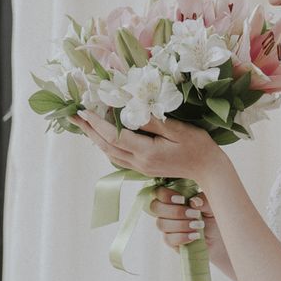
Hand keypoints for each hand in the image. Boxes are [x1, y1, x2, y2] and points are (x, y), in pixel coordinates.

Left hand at [70, 110, 223, 181]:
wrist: (209, 169)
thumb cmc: (197, 146)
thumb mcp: (176, 129)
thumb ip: (152, 122)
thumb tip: (130, 111)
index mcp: (146, 152)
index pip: (114, 136)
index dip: (96, 123)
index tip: (83, 110)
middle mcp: (140, 162)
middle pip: (106, 146)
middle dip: (88, 131)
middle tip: (72, 116)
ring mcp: (141, 168)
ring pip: (110, 153)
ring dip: (95, 139)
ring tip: (83, 124)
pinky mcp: (144, 168)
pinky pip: (119, 157)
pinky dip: (107, 145)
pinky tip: (104, 137)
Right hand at [148, 187, 217, 247]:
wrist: (219, 238)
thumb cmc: (213, 217)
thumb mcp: (214, 205)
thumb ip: (205, 201)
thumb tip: (193, 202)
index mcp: (174, 198)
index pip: (158, 192)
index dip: (165, 194)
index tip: (182, 199)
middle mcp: (166, 211)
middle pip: (155, 207)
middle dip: (175, 211)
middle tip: (194, 214)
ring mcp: (167, 227)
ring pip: (161, 224)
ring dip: (181, 224)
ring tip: (199, 225)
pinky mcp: (170, 241)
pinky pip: (168, 239)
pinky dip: (182, 237)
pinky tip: (195, 235)